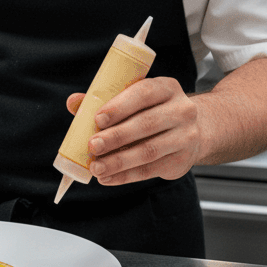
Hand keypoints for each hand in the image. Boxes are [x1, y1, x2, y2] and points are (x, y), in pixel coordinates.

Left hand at [65, 77, 201, 184]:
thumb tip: (73, 102)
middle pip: (146, 124)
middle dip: (116, 136)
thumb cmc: (153, 111)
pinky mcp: (181, 161)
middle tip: (92, 146)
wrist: (192, 131)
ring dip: (118, 161)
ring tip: (96, 167)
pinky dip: (125, 176)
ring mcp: (185, 136)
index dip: (120, 106)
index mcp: (167, 88)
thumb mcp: (135, 99)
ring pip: (148, 150)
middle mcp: (182, 110)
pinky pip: (150, 170)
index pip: (144, 93)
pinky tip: (107, 178)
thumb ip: (105, 99)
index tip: (98, 119)